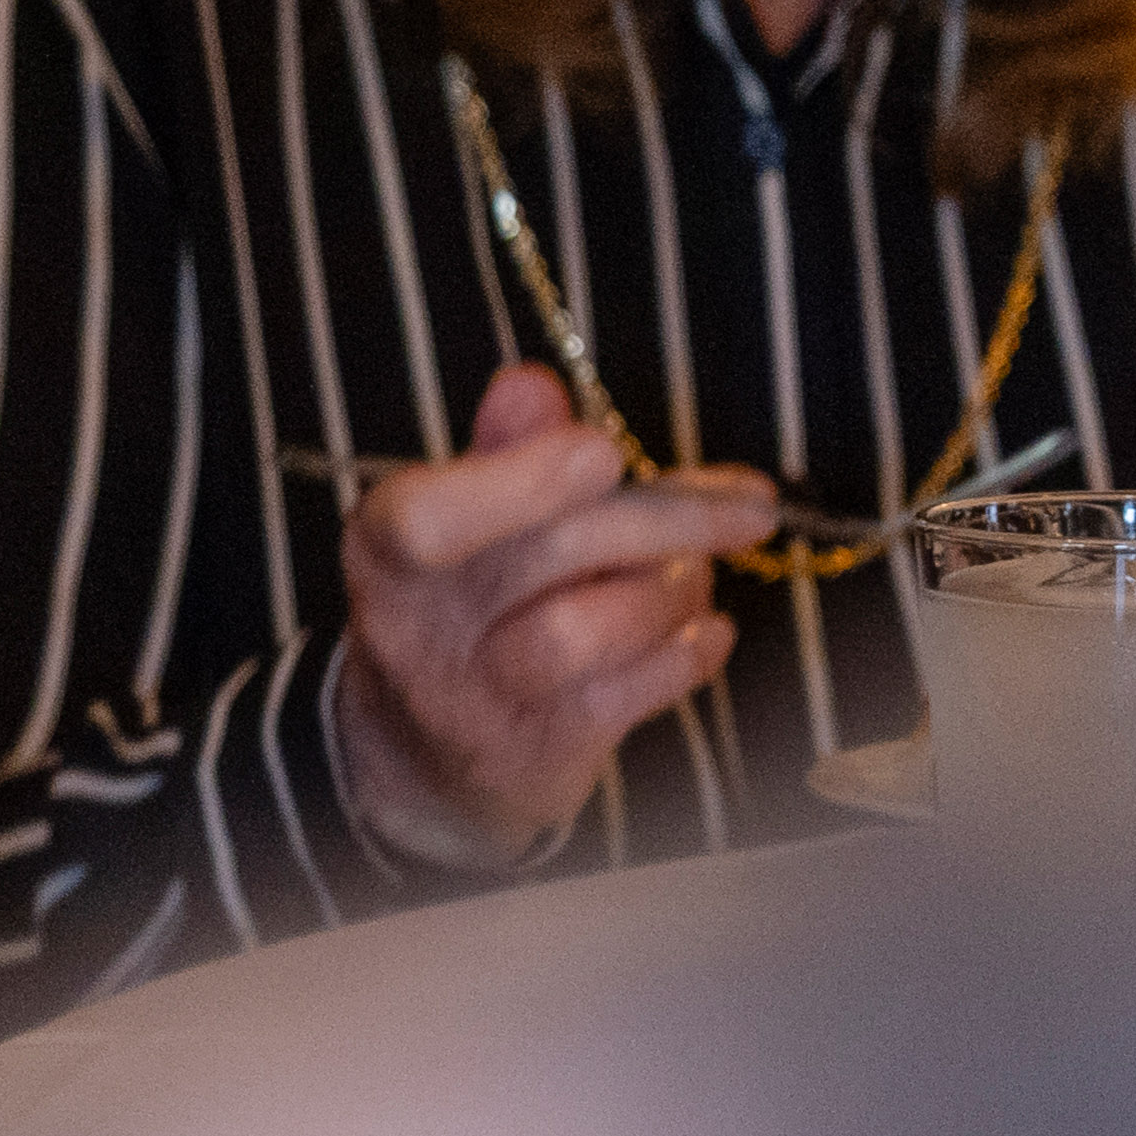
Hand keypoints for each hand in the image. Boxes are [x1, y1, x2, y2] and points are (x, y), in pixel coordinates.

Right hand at [334, 359, 763, 870]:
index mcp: (385, 548)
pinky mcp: (537, 751)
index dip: (522, 479)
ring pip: (589, 629)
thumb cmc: (460, 610)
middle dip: (668, 519)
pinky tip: (702, 628)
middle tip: (751, 505)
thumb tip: (532, 382)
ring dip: (672, 592)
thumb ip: (503, 451)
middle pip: (549, 554)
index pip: (428, 514)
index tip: (604, 453)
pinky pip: (629, 691)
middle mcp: (417, 625)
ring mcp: (476, 696)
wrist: (422, 753)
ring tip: (691, 576)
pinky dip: (687, 652)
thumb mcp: (461, 524)